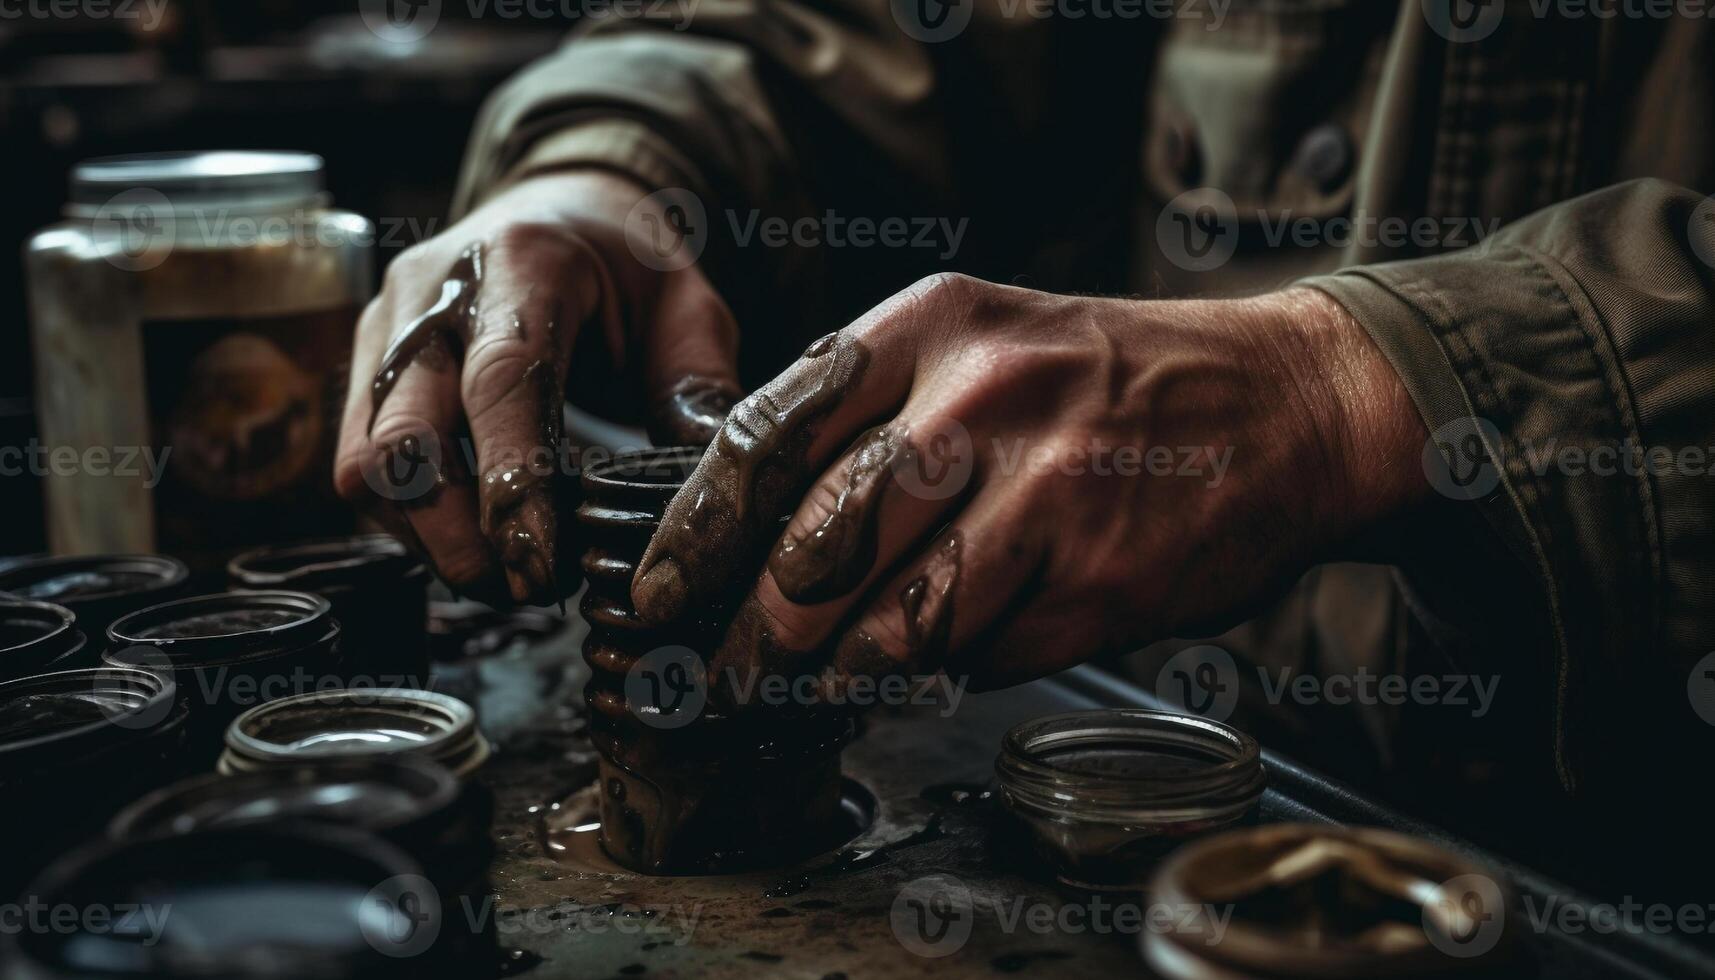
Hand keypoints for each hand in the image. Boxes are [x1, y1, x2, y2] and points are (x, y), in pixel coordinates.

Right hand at [334, 171, 740, 604]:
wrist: (559, 206)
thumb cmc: (627, 264)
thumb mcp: (688, 306)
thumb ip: (696, 389)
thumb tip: (703, 496)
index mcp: (525, 260)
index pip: (502, 380)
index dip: (512, 480)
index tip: (540, 562)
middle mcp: (434, 288)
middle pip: (404, 434)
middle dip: (454, 534)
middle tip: (523, 587)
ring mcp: (387, 324)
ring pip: (365, 461)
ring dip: (426, 537)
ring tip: (501, 573)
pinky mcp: (365, 361)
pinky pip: (358, 461)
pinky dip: (408, 518)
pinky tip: (471, 538)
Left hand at [631, 274, 1427, 700]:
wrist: (1288, 403)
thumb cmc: (1115, 382)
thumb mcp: (989, 344)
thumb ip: (879, 417)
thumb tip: (762, 535)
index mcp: (935, 325)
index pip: (768, 432)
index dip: (697, 528)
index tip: (660, 588)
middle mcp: (983, 397)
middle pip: (815, 542)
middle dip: (756, 628)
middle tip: (727, 669)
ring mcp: (1045, 491)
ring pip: (890, 619)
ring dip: (839, 673)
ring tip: (813, 688)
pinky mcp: (1096, 578)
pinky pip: (979, 654)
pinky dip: (946, 671)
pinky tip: (944, 659)